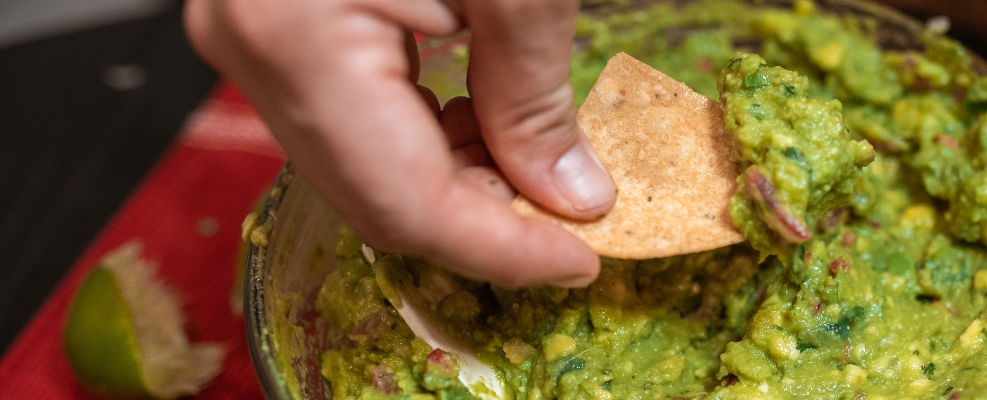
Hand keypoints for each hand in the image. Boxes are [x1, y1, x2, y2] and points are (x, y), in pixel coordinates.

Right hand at [185, 0, 615, 286]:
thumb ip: (534, 94)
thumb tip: (566, 194)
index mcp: (298, 38)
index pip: (405, 204)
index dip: (502, 251)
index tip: (582, 259)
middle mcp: (250, 49)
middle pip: (373, 200)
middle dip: (483, 225)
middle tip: (571, 219)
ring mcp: (251, 37)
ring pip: (359, 168)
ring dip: (457, 183)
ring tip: (539, 162)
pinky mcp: (273, 23)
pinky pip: (347, 119)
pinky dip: (423, 138)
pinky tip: (483, 119)